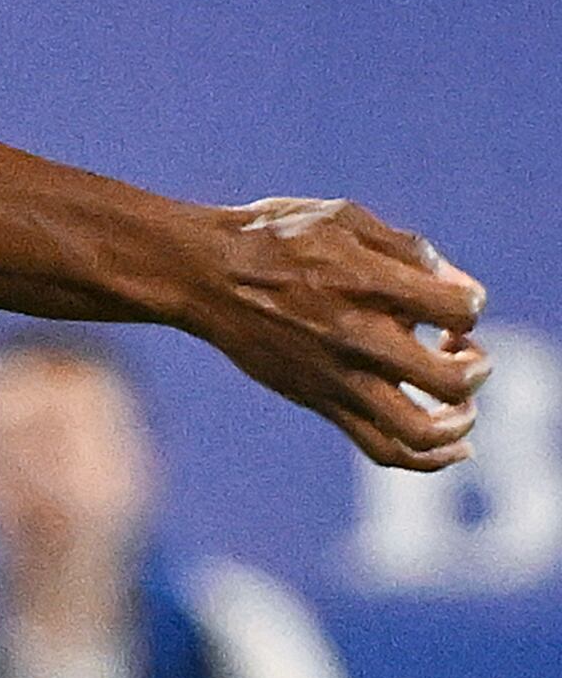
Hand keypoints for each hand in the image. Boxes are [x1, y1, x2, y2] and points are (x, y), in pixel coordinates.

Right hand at [178, 196, 486, 470]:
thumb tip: (456, 284)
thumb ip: (406, 248)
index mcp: (366, 283)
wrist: (202, 273)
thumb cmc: (273, 237)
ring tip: (459, 403)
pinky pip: (386, 450)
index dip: (469, 302)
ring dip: (460, 422)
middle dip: (475, 365)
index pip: (461, 309)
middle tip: (458, 349)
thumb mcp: (341, 217)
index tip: (448, 296)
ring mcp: (338, 376)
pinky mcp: (321, 402)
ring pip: (424, 431)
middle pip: (454, 380)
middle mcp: (357, 336)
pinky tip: (454, 447)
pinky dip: (431, 459)